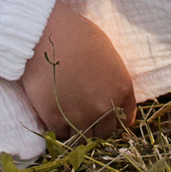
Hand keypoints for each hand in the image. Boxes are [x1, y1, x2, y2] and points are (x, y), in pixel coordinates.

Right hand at [22, 3, 136, 137]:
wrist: (45, 32)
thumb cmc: (77, 35)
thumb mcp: (108, 56)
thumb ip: (113, 82)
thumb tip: (109, 97)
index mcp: (122, 89)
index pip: (125, 121)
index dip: (113, 120)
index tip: (104, 117)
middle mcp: (105, 107)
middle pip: (104, 134)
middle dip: (95, 127)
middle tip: (82, 116)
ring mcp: (80, 116)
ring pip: (82, 139)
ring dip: (76, 130)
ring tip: (67, 117)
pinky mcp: (55, 118)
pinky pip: (59, 134)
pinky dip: (56, 127)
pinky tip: (53, 113)